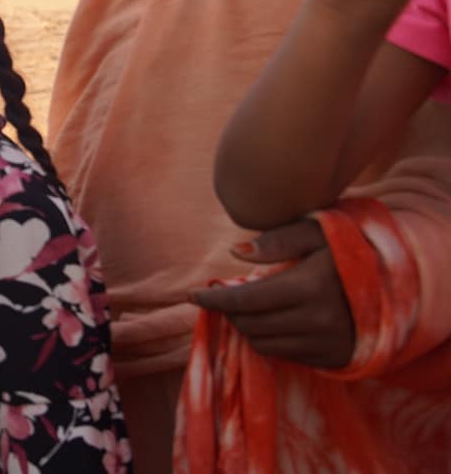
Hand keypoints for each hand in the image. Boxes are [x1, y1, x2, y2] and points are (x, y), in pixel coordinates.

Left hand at [191, 218, 356, 367]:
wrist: (396, 283)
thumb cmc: (348, 249)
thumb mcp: (317, 231)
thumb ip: (277, 239)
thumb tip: (235, 252)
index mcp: (309, 287)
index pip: (246, 300)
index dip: (214, 299)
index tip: (193, 295)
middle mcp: (318, 321)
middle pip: (250, 324)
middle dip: (229, 310)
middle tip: (224, 294)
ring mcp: (327, 344)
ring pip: (264, 343)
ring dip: (247, 326)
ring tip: (248, 306)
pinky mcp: (333, 359)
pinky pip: (285, 355)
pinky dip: (270, 338)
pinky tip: (272, 320)